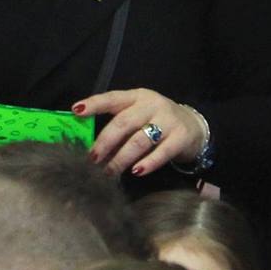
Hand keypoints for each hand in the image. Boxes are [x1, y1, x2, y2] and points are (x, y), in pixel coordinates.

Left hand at [73, 88, 202, 176]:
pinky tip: (135, 172)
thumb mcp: (138, 116)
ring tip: (109, 172)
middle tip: (92, 159)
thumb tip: (92, 148)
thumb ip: (118, 125)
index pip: (113, 98)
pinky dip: (147, 164)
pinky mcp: (180, 138)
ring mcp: (168, 121)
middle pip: (123, 123)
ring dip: (121, 158)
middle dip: (105, 142)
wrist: (194, 127)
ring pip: (140, 140)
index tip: (76, 111)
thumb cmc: (156, 122)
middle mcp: (152, 105)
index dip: (94, 104)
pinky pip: (161, 152)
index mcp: (136, 97)